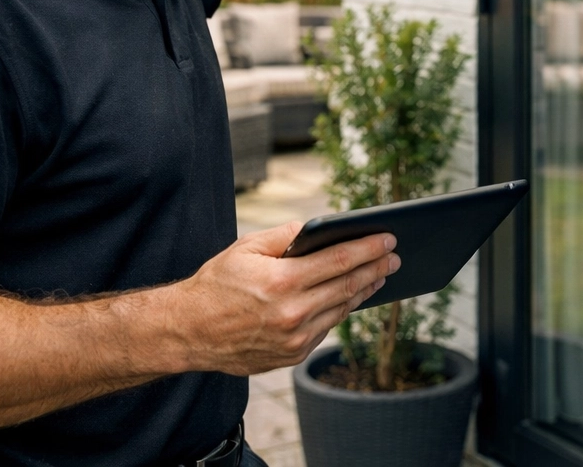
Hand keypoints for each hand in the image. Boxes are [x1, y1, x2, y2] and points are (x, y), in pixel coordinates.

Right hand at [170, 221, 398, 375]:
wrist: (188, 332)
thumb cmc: (216, 283)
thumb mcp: (247, 248)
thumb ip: (286, 236)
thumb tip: (321, 228)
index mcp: (281, 282)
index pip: (339, 261)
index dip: (369, 248)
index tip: (388, 239)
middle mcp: (292, 314)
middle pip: (348, 287)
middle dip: (375, 269)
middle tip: (394, 257)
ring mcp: (294, 340)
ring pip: (341, 310)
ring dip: (363, 291)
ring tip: (379, 275)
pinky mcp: (292, 356)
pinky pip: (325, 329)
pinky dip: (340, 310)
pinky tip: (350, 297)